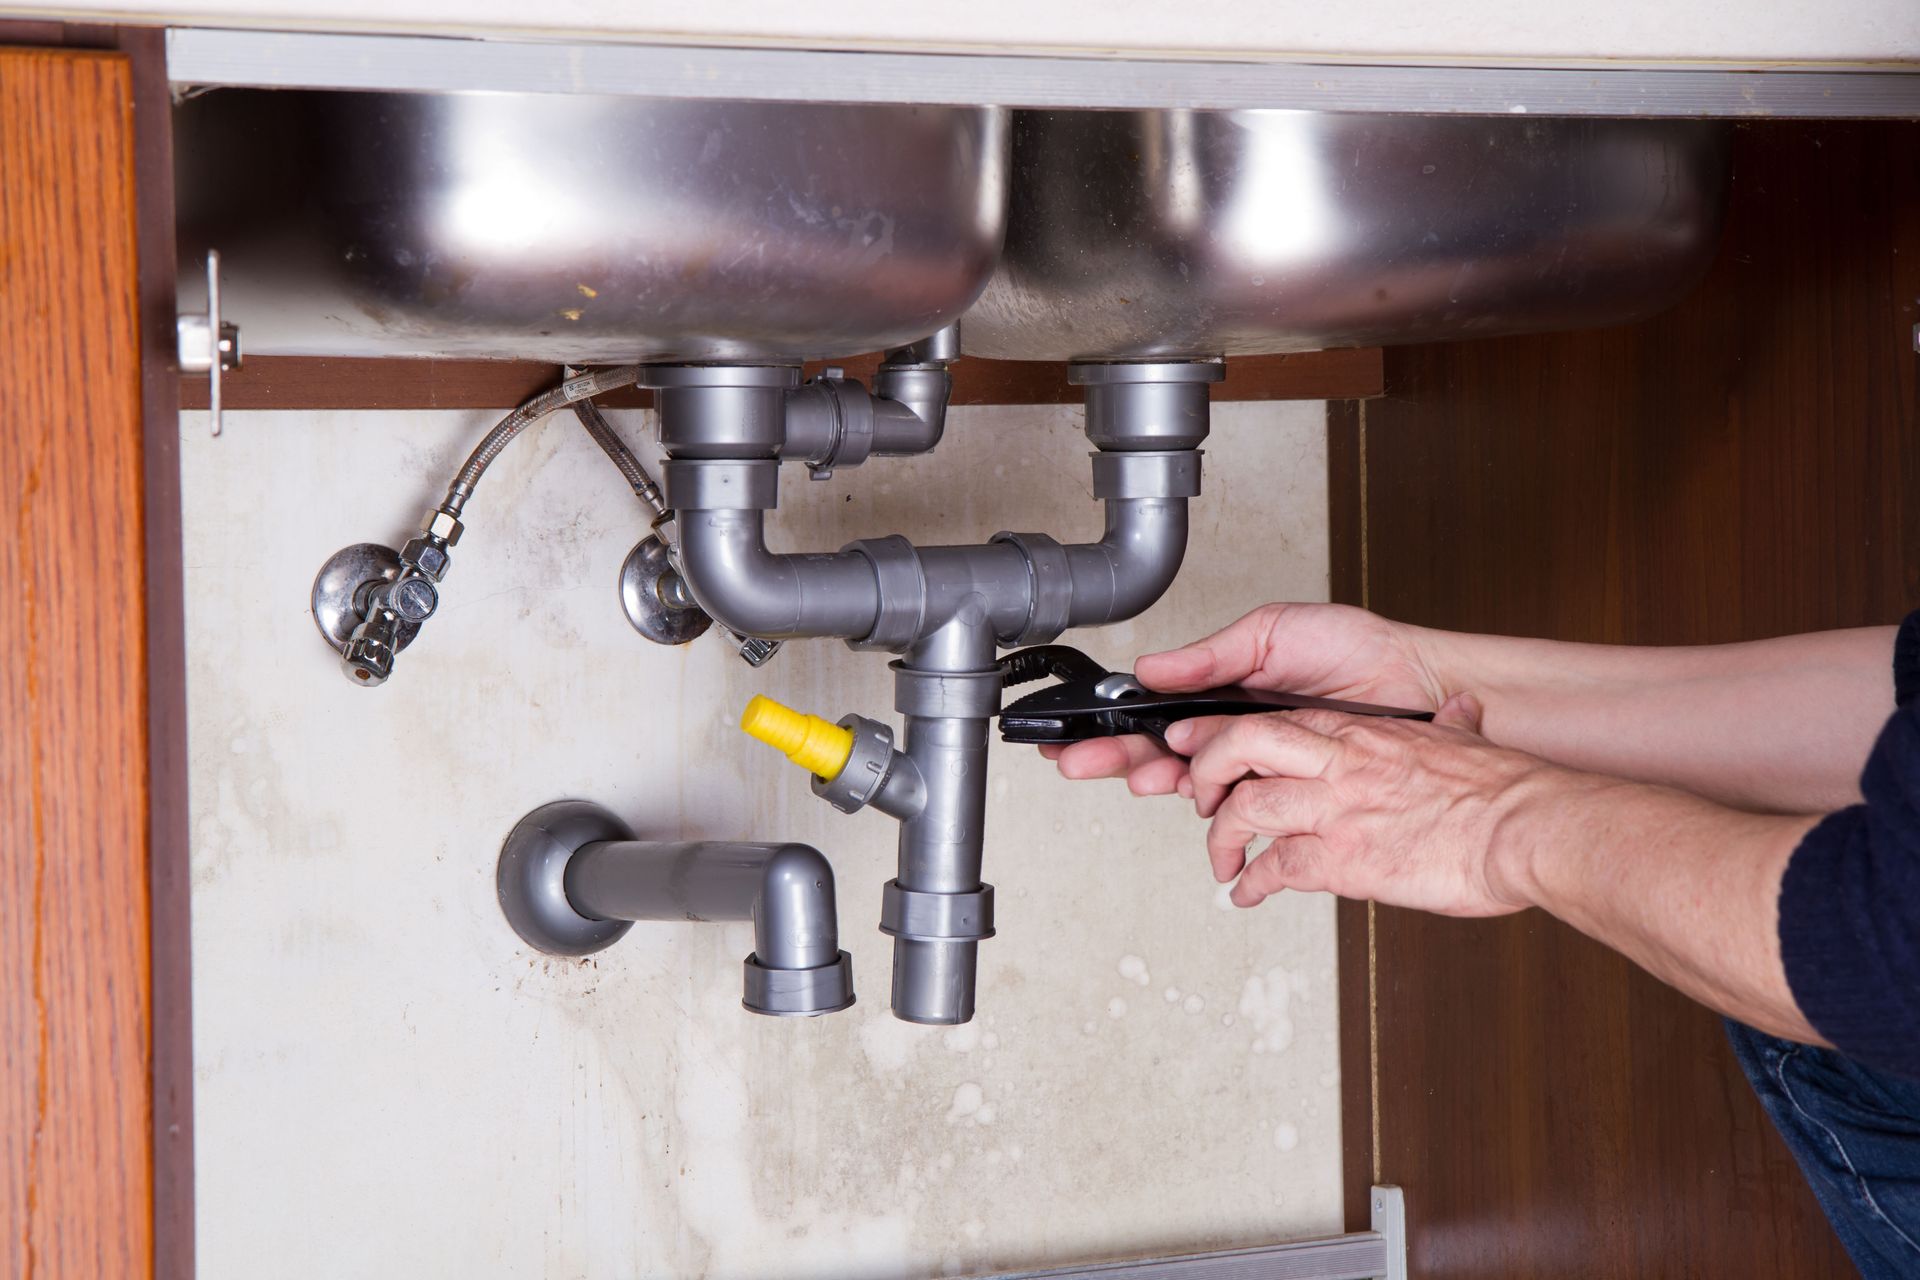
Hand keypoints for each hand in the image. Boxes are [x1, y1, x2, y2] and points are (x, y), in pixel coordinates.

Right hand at [1042, 603, 1447, 796]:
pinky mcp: (1289, 791)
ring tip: (1134, 775)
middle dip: (1114, 757)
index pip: (1154, 712)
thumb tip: (1151, 668)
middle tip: (1077, 762)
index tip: (1075, 735)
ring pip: (1191, 781)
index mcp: (1223, 691)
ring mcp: (1260, 763)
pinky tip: (1193, 796)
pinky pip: (1240, 803)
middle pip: (1158, 752)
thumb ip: (1210, 656)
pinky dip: (1212, 802)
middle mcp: (1236, 731)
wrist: (1419, 684)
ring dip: (1154, 777)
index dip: (1114, 726)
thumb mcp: (1272, 632)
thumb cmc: (1356, 650)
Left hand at [1169, 693, 1557, 915]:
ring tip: (1221, 858)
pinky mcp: (1345, 860)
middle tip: (1200, 799)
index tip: (1207, 751)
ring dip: (1220, 837)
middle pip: (1237, 748)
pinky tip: (1245, 893)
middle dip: (1205, 772)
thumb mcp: (1464, 740)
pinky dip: (1250, 883)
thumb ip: (1449, 724)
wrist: (1528, 830)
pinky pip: (1274, 869)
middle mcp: (1340, 764)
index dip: (1227, 736)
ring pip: (1244, 809)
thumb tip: (1460, 709)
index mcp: (1362, 733)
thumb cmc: (1504, 792)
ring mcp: (1338, 810)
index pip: (1273, 721)